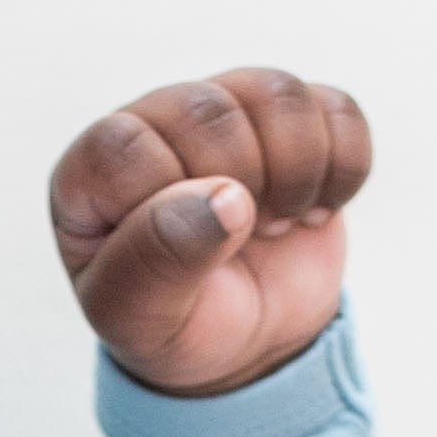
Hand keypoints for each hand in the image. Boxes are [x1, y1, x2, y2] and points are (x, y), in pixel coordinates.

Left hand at [49, 68, 371, 394]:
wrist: (240, 341)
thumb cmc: (171, 325)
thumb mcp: (140, 316)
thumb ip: (158, 260)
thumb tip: (224, 198)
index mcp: (91, 172)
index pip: (123, 145)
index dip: (168, 198)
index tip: (185, 251)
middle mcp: (153, 126)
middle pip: (208, 110)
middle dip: (239, 188)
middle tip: (241, 240)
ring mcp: (226, 115)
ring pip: (278, 95)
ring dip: (296, 174)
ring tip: (275, 224)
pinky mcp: (292, 123)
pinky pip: (338, 109)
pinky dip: (345, 168)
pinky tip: (315, 210)